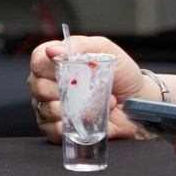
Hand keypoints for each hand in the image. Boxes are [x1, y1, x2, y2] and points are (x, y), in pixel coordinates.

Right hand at [26, 34, 151, 143]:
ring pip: (45, 109)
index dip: (48, 65)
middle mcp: (50, 84)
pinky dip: (69, 126)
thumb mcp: (105, 50)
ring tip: (95, 105)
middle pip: (38, 86)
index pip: (37, 60)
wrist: (137, 102)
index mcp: (57, 62)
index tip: (67, 68)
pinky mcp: (58, 129)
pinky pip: (51, 129)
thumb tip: (53, 50)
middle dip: (64, 90)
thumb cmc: (122, 74)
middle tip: (86, 89)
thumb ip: (80, 45)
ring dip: (73, 109)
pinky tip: (87, 120)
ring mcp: (52, 107)